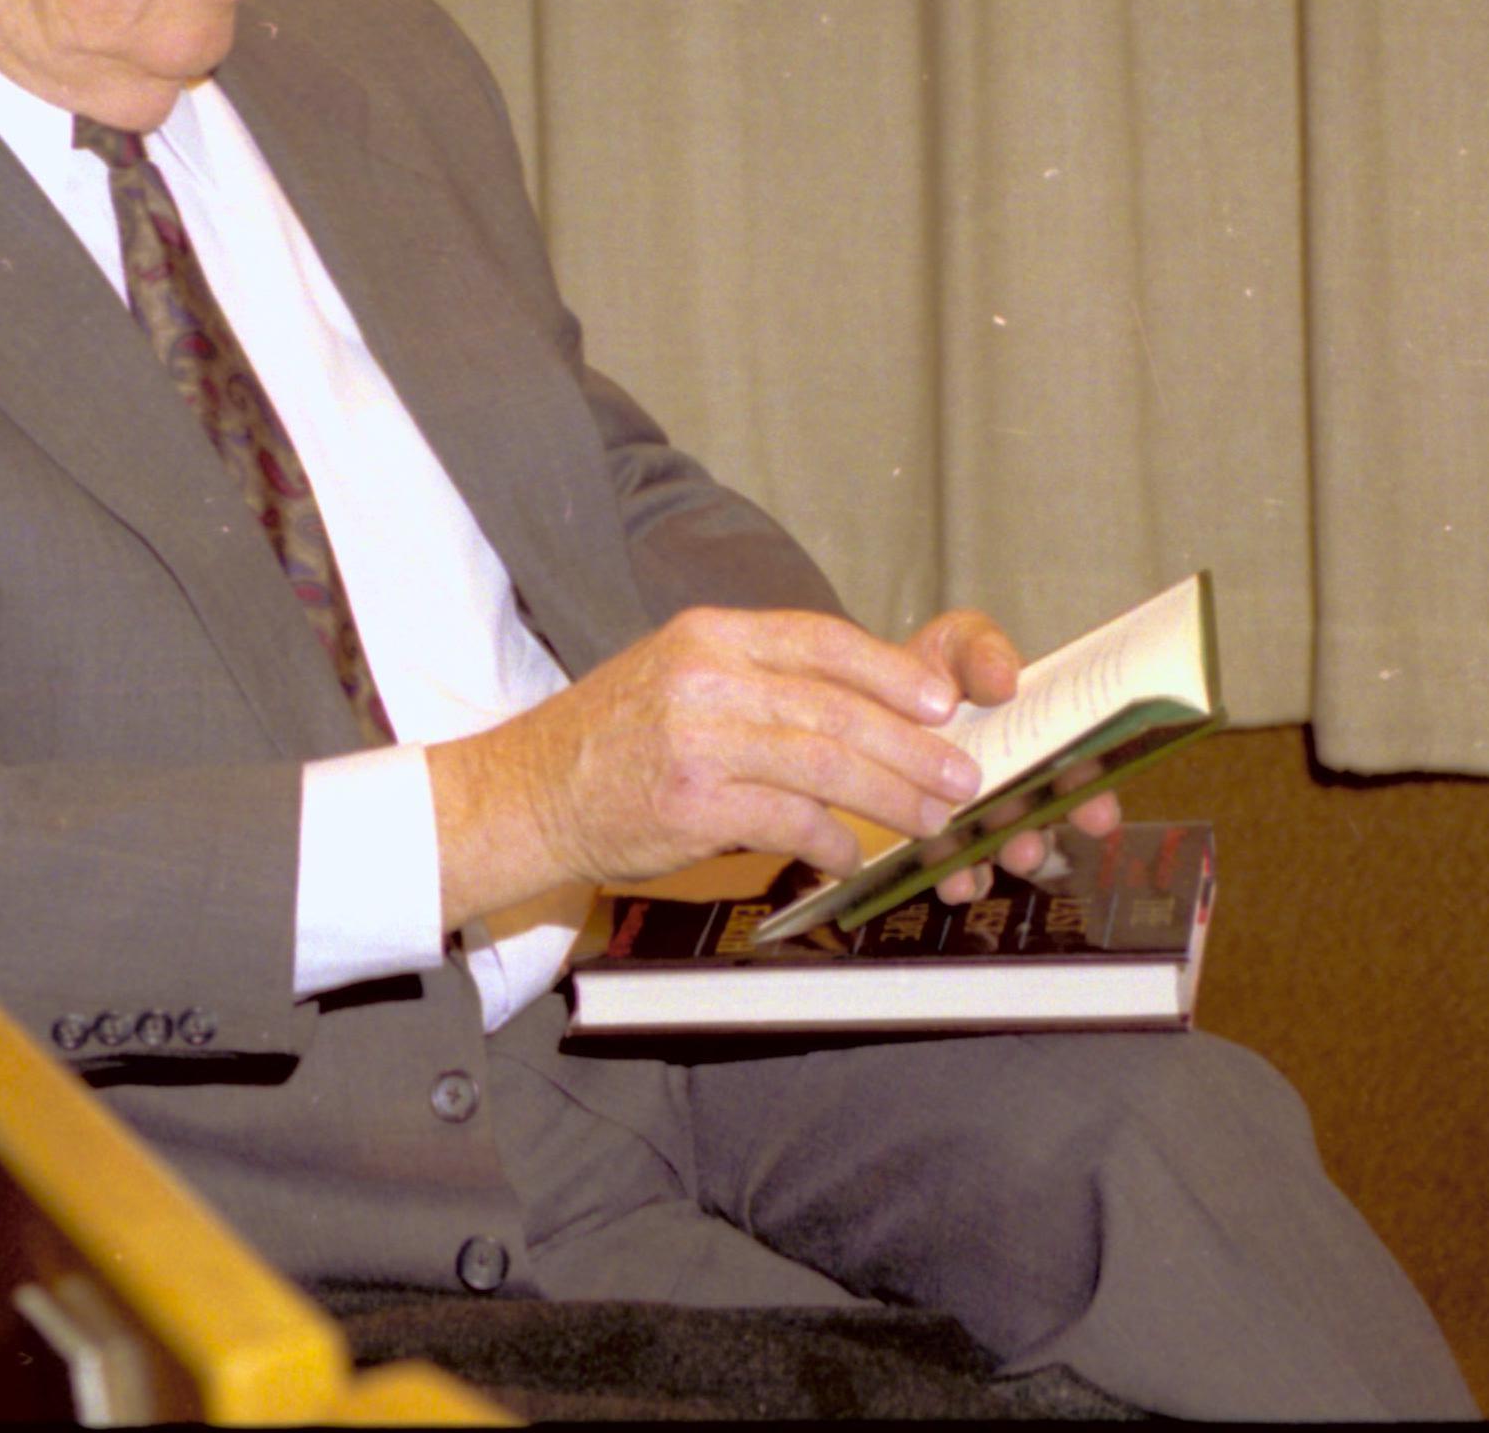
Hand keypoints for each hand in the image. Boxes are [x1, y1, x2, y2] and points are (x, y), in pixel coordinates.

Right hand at [430, 606, 983, 926]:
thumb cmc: (613, 738)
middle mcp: (706, 677)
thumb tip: (860, 707)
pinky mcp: (691, 802)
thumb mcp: (679, 674)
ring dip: (890, 796)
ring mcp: (697, 739)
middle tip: (959, 775)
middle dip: (912, 747)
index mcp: (710, 634)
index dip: (891, 672)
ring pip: (825, 764)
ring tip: (929, 817)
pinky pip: (788, 820)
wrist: (529, 792)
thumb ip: (759, 679)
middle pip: (837, 708)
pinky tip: (850, 854)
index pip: (822, 640)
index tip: (942, 702)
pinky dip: (831, 840)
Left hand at [906, 608, 1123, 906]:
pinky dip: (959, 878)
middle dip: (1041, 839)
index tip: (1097, 813)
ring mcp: (979, 816)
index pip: (1079, 772)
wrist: (870, 694)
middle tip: (1029, 847)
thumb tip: (1004, 681)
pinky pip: (955, 869)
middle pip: (1041, 821)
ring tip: (993, 862)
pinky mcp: (937, 838)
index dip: (1091, 794)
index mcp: (1038, 738)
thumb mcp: (960, 644)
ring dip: (1001, 862)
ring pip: (1002, 851)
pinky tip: (953, 880)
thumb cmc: (932, 670)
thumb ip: (983, 653)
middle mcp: (1018, 785)